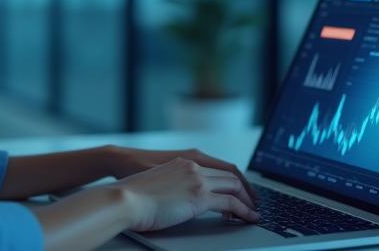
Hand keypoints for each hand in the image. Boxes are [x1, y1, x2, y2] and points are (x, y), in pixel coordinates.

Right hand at [105, 146, 257, 202]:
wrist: (124, 197)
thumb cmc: (133, 193)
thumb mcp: (158, 181)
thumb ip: (175, 184)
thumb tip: (182, 199)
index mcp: (186, 160)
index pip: (220, 166)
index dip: (235, 179)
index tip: (241, 190)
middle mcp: (194, 166)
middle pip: (232, 174)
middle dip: (246, 190)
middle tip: (253, 202)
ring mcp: (197, 180)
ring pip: (234, 187)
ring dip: (248, 200)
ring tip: (253, 212)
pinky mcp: (199, 197)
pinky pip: (231, 203)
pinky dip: (244, 211)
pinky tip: (248, 218)